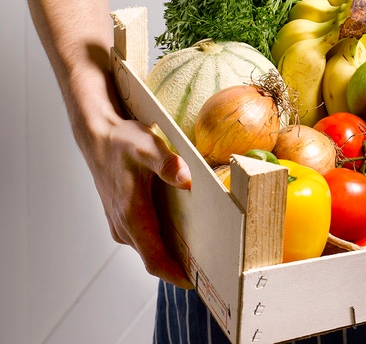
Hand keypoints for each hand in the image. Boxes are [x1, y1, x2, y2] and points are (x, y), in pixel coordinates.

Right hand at [86, 113, 193, 288]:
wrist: (97, 137)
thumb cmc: (122, 142)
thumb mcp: (147, 146)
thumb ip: (167, 163)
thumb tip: (185, 179)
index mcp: (132, 216)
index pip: (154, 259)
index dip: (174, 274)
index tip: (195, 283)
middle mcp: (125, 227)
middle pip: (155, 259)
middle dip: (181, 268)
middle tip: (213, 270)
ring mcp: (122, 225)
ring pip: (150, 249)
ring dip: (173, 255)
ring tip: (205, 255)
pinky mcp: (124, 219)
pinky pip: (146, 239)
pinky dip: (164, 242)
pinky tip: (186, 234)